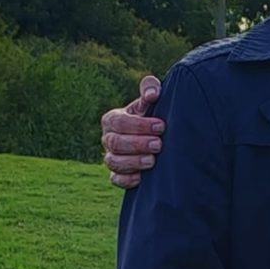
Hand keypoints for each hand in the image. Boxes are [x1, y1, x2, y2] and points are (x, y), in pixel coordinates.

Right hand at [103, 74, 164, 188]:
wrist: (156, 137)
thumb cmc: (152, 115)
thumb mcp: (150, 99)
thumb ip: (150, 88)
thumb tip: (152, 94)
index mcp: (113, 119)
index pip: (118, 122)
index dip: (139, 125)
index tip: (161, 126)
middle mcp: (108, 139)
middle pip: (114, 143)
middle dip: (138, 144)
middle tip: (159, 144)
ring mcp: (112, 157)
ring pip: (113, 162)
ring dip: (133, 162)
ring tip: (153, 160)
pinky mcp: (117, 175)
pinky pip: (116, 180)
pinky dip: (127, 180)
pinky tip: (143, 177)